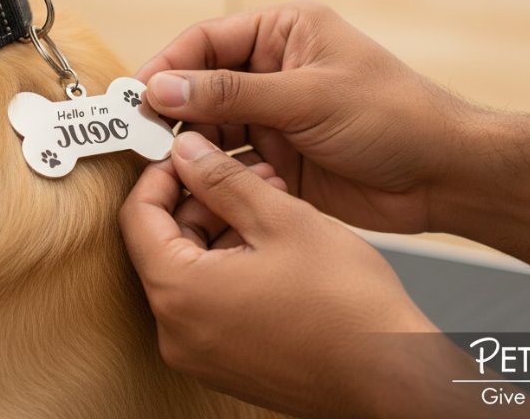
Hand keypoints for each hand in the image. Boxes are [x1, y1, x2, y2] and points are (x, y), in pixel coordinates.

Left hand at [119, 132, 436, 417]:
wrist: (391, 377)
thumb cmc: (347, 307)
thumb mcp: (281, 218)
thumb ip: (223, 179)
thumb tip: (188, 152)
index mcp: (180, 292)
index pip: (137, 216)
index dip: (160, 174)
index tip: (184, 153)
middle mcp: (177, 331)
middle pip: (163, 243)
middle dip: (201, 200)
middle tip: (242, 173)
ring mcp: (200, 352)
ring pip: (190, 270)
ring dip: (221, 229)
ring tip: (271, 202)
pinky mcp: (225, 362)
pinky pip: (209, 301)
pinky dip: (230, 265)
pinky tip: (273, 243)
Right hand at [136, 1, 478, 234]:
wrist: (444, 175)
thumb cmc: (393, 117)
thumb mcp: (309, 97)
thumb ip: (233, 94)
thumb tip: (164, 86)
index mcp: (284, 32)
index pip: (207, 40)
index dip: (168, 66)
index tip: (137, 96)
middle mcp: (274, 70)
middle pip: (202, 85)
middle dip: (173, 110)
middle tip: (142, 138)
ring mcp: (275, 116)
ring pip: (211, 127)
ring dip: (191, 145)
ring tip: (167, 165)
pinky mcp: (279, 158)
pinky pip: (231, 163)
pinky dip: (215, 174)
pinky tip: (205, 186)